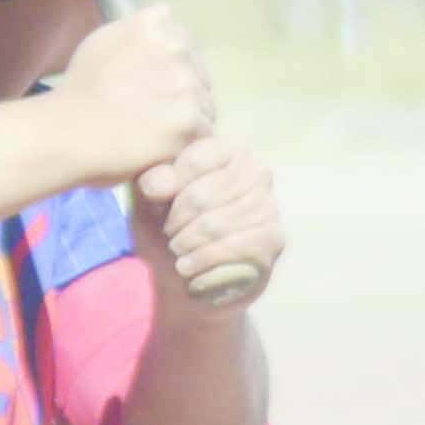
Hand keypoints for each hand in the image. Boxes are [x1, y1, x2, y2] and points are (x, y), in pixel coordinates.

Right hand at [54, 3, 212, 193]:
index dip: (172, 67)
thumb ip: (137, 28)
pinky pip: (205, 133)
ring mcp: (185, 83)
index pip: (184, 42)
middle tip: (152, 112)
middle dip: (183, 92)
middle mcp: (175, 47)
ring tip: (155, 130)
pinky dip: (188, 143)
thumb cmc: (79, 91)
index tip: (153, 84)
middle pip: (199, 74)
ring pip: (206, 105)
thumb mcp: (102, 40)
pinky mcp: (190, 119)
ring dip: (189, 119)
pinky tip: (161, 145)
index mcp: (154, 24)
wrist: (69, 132)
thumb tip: (165, 15)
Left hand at [134, 129, 284, 311]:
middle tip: (167, 236)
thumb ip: (152, 181)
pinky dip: (203, 262)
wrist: (192, 274)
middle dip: (176, 222)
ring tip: (176, 252)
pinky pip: (232, 249)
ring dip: (187, 244)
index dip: (168, 189)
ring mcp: (269, 205)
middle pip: (202, 197)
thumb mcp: (151, 199)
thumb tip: (157, 187)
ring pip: (216, 225)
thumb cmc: (170, 226)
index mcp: (228, 150)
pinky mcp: (274, 239)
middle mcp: (257, 172)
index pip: (194, 161)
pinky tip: (188, 268)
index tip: (155, 208)